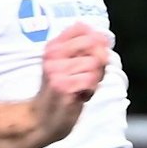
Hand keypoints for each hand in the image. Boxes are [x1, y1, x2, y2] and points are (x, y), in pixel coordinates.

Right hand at [31, 23, 110, 143]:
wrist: (43, 119)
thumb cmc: (62, 93)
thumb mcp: (70, 66)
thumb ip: (87, 51)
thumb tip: (104, 39)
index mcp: (54, 46)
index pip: (83, 27)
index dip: (96, 41)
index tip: (91, 57)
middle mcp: (53, 54)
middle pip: (94, 43)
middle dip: (100, 60)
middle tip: (88, 76)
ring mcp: (56, 68)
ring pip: (94, 63)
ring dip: (94, 79)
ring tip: (81, 88)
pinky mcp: (62, 85)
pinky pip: (90, 79)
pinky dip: (91, 89)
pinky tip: (80, 96)